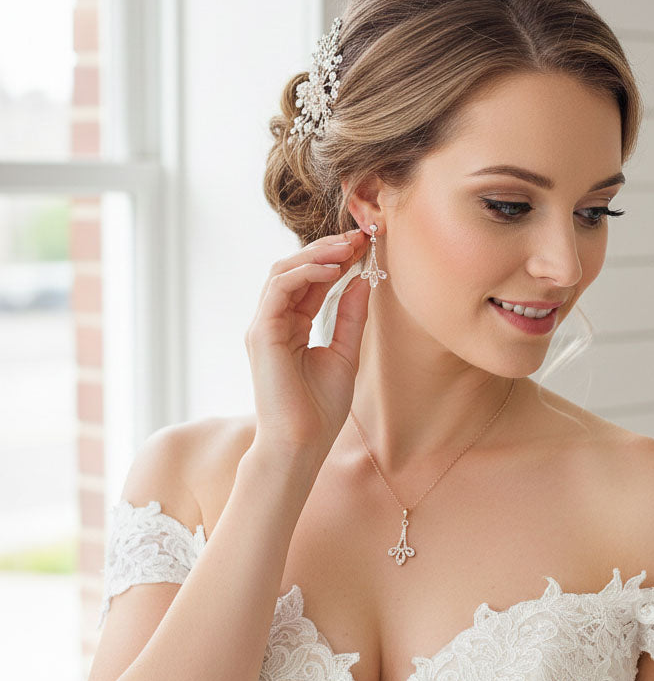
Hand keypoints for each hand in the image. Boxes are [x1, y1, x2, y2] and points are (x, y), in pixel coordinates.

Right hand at [244, 228, 370, 460]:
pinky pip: (279, 289)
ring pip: (283, 271)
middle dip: (328, 248)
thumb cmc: (320, 408)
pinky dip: (305, 273)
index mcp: (292, 325)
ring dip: (317, 254)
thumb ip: (350, 316)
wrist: (302, 444)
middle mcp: (274, 321)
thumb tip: (363, 280)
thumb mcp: (345, 352)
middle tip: (359, 236)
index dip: (337, 258)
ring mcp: (264, 325)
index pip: (312, 280)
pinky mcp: (261, 333)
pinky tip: (333, 268)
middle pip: (295, 268)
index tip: (365, 243)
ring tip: (348, 246)